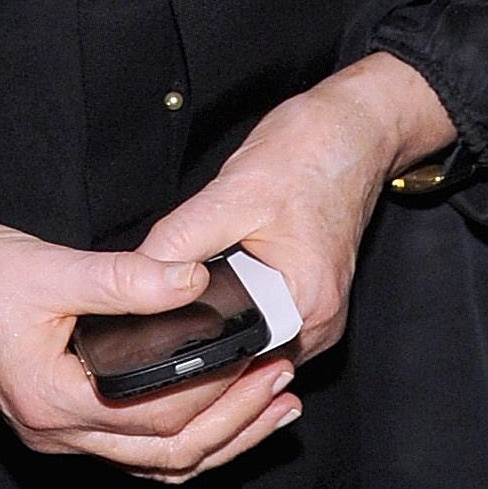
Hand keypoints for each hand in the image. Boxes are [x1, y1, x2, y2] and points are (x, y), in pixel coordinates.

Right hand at [0, 184, 302, 482]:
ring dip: (216, 438)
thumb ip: (126, 279)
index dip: (223, 392)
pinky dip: (179, 436)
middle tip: (283, 384)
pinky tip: (213, 412)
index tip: (264, 355)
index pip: (162, 418)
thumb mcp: (49, 266)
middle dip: (235, 423)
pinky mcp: (56, 417)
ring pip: (154, 463)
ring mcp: (54, 432)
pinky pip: (132, 448)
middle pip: (167, 455)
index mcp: (54, 401)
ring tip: (270, 406)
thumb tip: (196, 280)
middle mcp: (55, 432)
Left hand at [138, 52, 454, 360]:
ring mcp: (318, 315)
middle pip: (242, 355)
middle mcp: (319, 323)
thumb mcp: (231, 194)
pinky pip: (264, 320)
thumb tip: (137, 278)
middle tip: (159, 309)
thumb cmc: (307, 155)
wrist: (350, 131)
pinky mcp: (309, 299)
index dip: (187, 350)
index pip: (233, 356)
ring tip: (189, 290)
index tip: (149, 336)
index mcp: (306, 305)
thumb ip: (180, 241)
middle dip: (200, 336)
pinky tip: (220, 281)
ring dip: (219, 322)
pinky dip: (238, 307)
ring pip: (251, 339)